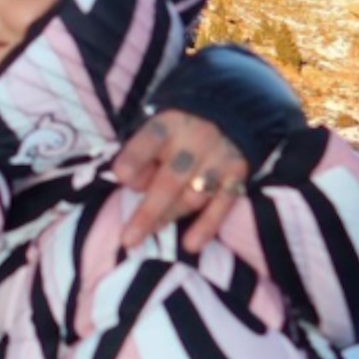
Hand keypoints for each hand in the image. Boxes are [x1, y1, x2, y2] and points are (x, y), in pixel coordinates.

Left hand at [114, 109, 247, 253]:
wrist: (232, 112)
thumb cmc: (177, 131)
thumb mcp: (156, 131)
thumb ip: (142, 155)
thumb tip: (133, 186)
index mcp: (167, 125)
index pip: (148, 141)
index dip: (134, 158)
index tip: (119, 176)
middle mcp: (195, 140)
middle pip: (170, 180)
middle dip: (148, 212)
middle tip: (128, 239)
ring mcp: (219, 158)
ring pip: (193, 196)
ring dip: (170, 217)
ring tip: (150, 233)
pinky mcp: (238, 174)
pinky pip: (222, 205)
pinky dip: (207, 226)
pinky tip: (190, 245)